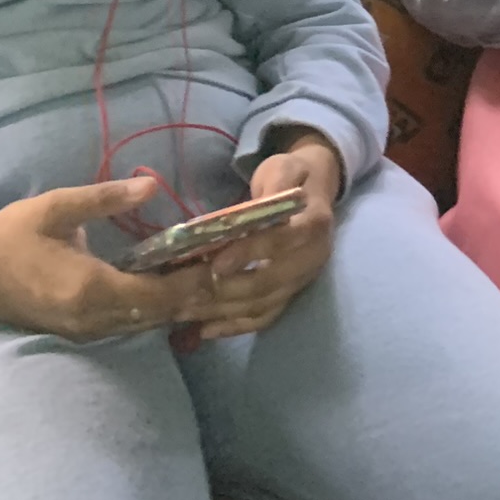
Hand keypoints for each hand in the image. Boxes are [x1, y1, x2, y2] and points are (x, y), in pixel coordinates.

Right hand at [0, 177, 212, 339]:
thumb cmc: (10, 235)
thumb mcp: (57, 207)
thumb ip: (105, 197)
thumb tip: (151, 184)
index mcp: (89, 288)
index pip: (160, 295)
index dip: (197, 280)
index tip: (227, 258)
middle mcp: (92, 318)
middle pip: (160, 314)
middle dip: (198, 293)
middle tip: (231, 265)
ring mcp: (84, 329)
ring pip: (147, 323)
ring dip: (180, 302)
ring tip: (212, 272)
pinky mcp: (78, 330)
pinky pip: (129, 324)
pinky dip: (157, 308)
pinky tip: (175, 284)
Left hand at [189, 130, 343, 340]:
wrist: (312, 192)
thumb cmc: (290, 176)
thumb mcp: (283, 169)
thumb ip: (272, 187)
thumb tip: (252, 212)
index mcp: (315, 223)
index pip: (283, 241)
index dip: (251, 252)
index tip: (217, 263)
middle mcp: (313, 257)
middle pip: (270, 283)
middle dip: (227, 290)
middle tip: (187, 294)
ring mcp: (303, 280)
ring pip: (263, 305)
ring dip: (223, 312)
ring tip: (185, 312)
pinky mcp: (291, 294)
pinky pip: (264, 317)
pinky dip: (235, 327)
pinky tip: (205, 330)